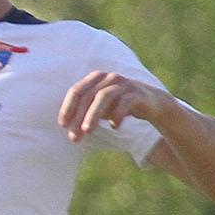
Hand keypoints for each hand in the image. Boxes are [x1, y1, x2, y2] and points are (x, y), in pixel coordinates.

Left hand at [57, 70, 171, 142]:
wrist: (152, 103)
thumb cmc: (118, 105)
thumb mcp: (98, 108)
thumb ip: (83, 113)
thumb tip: (69, 129)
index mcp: (96, 78)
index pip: (76, 91)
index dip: (67, 108)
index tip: (63, 125)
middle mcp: (109, 78)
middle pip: (88, 95)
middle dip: (78, 117)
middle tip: (74, 137)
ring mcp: (124, 84)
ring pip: (104, 96)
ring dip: (93, 115)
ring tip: (87, 131)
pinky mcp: (138, 93)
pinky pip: (125, 102)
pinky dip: (117, 114)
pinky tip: (114, 127)